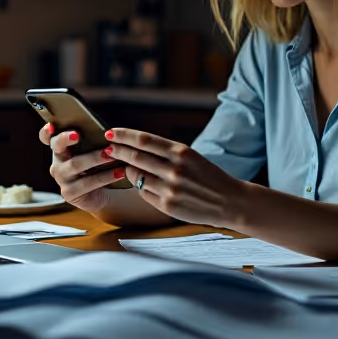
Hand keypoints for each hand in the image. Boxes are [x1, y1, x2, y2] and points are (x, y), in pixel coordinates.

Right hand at [39, 123, 125, 212]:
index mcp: (61, 148)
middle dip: (66, 138)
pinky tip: (119, 172)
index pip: (46, 137)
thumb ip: (92, 139)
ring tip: (112, 155)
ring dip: (95, 158)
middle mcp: (57, 161)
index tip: (51, 126)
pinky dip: (105, 177)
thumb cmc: (100, 165)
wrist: (106, 192)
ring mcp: (61, 178)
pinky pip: (87, 183)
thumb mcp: (95, 150)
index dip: (46, 131)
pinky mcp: (69, 193)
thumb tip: (104, 129)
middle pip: (58, 146)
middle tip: (78, 135)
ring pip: (75, 164)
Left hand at [106, 128, 247, 228]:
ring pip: (136, 176)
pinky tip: (142, 183)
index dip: (123, 135)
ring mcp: (170, 188)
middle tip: (107, 148)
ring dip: (127, 170)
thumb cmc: (209, 176)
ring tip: (125, 167)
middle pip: (135, 157)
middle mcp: (174, 169)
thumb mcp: (191, 156)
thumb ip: (166, 152)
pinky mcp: (167, 206)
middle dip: (117, 151)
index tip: (110, 132)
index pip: (144, 140)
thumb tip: (136, 146)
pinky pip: (143, 193)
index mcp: (181, 152)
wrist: (230, 201)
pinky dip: (139, 187)